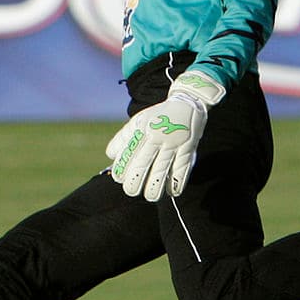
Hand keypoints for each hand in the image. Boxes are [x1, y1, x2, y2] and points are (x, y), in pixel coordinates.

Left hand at [106, 71, 224, 201]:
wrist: (187, 103)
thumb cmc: (158, 117)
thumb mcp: (138, 121)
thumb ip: (123, 138)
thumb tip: (111, 156)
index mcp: (142, 129)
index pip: (128, 155)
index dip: (122, 170)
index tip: (120, 178)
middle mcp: (156, 137)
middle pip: (142, 166)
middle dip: (134, 184)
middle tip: (132, 191)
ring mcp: (173, 143)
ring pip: (161, 172)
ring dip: (154, 188)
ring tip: (150, 196)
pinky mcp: (188, 149)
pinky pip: (181, 171)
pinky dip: (176, 184)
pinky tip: (171, 192)